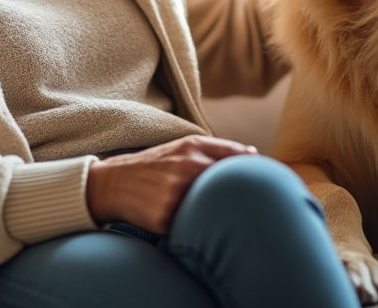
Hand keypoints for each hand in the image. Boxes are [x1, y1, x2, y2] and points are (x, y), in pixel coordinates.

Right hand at [86, 135, 256, 233]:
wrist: (111, 184)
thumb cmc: (153, 166)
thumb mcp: (181, 147)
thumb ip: (217, 148)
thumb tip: (254, 154)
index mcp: (193, 147)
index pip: (236, 158)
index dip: (254, 171)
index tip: (266, 181)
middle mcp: (186, 167)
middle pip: (229, 185)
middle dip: (241, 196)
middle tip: (253, 205)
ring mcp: (175, 192)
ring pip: (213, 208)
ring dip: (221, 215)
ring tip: (225, 219)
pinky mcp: (165, 217)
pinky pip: (192, 227)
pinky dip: (198, 229)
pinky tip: (198, 230)